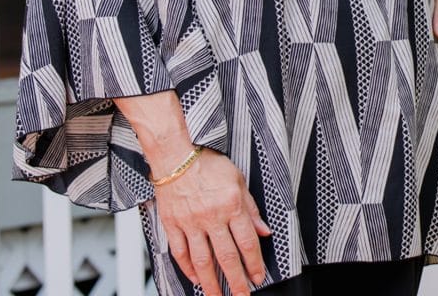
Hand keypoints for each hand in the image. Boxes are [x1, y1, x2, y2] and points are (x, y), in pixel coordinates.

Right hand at [154, 148, 270, 295]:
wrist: (175, 155)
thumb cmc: (206, 163)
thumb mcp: (237, 179)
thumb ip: (251, 208)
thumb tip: (264, 230)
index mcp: (231, 204)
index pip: (247, 241)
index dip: (254, 263)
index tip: (257, 276)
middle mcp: (212, 216)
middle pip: (227, 256)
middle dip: (236, 281)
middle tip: (242, 295)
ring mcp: (191, 222)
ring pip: (203, 260)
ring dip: (211, 283)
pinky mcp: (173, 224)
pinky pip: (180, 252)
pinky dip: (188, 269)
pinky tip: (195, 278)